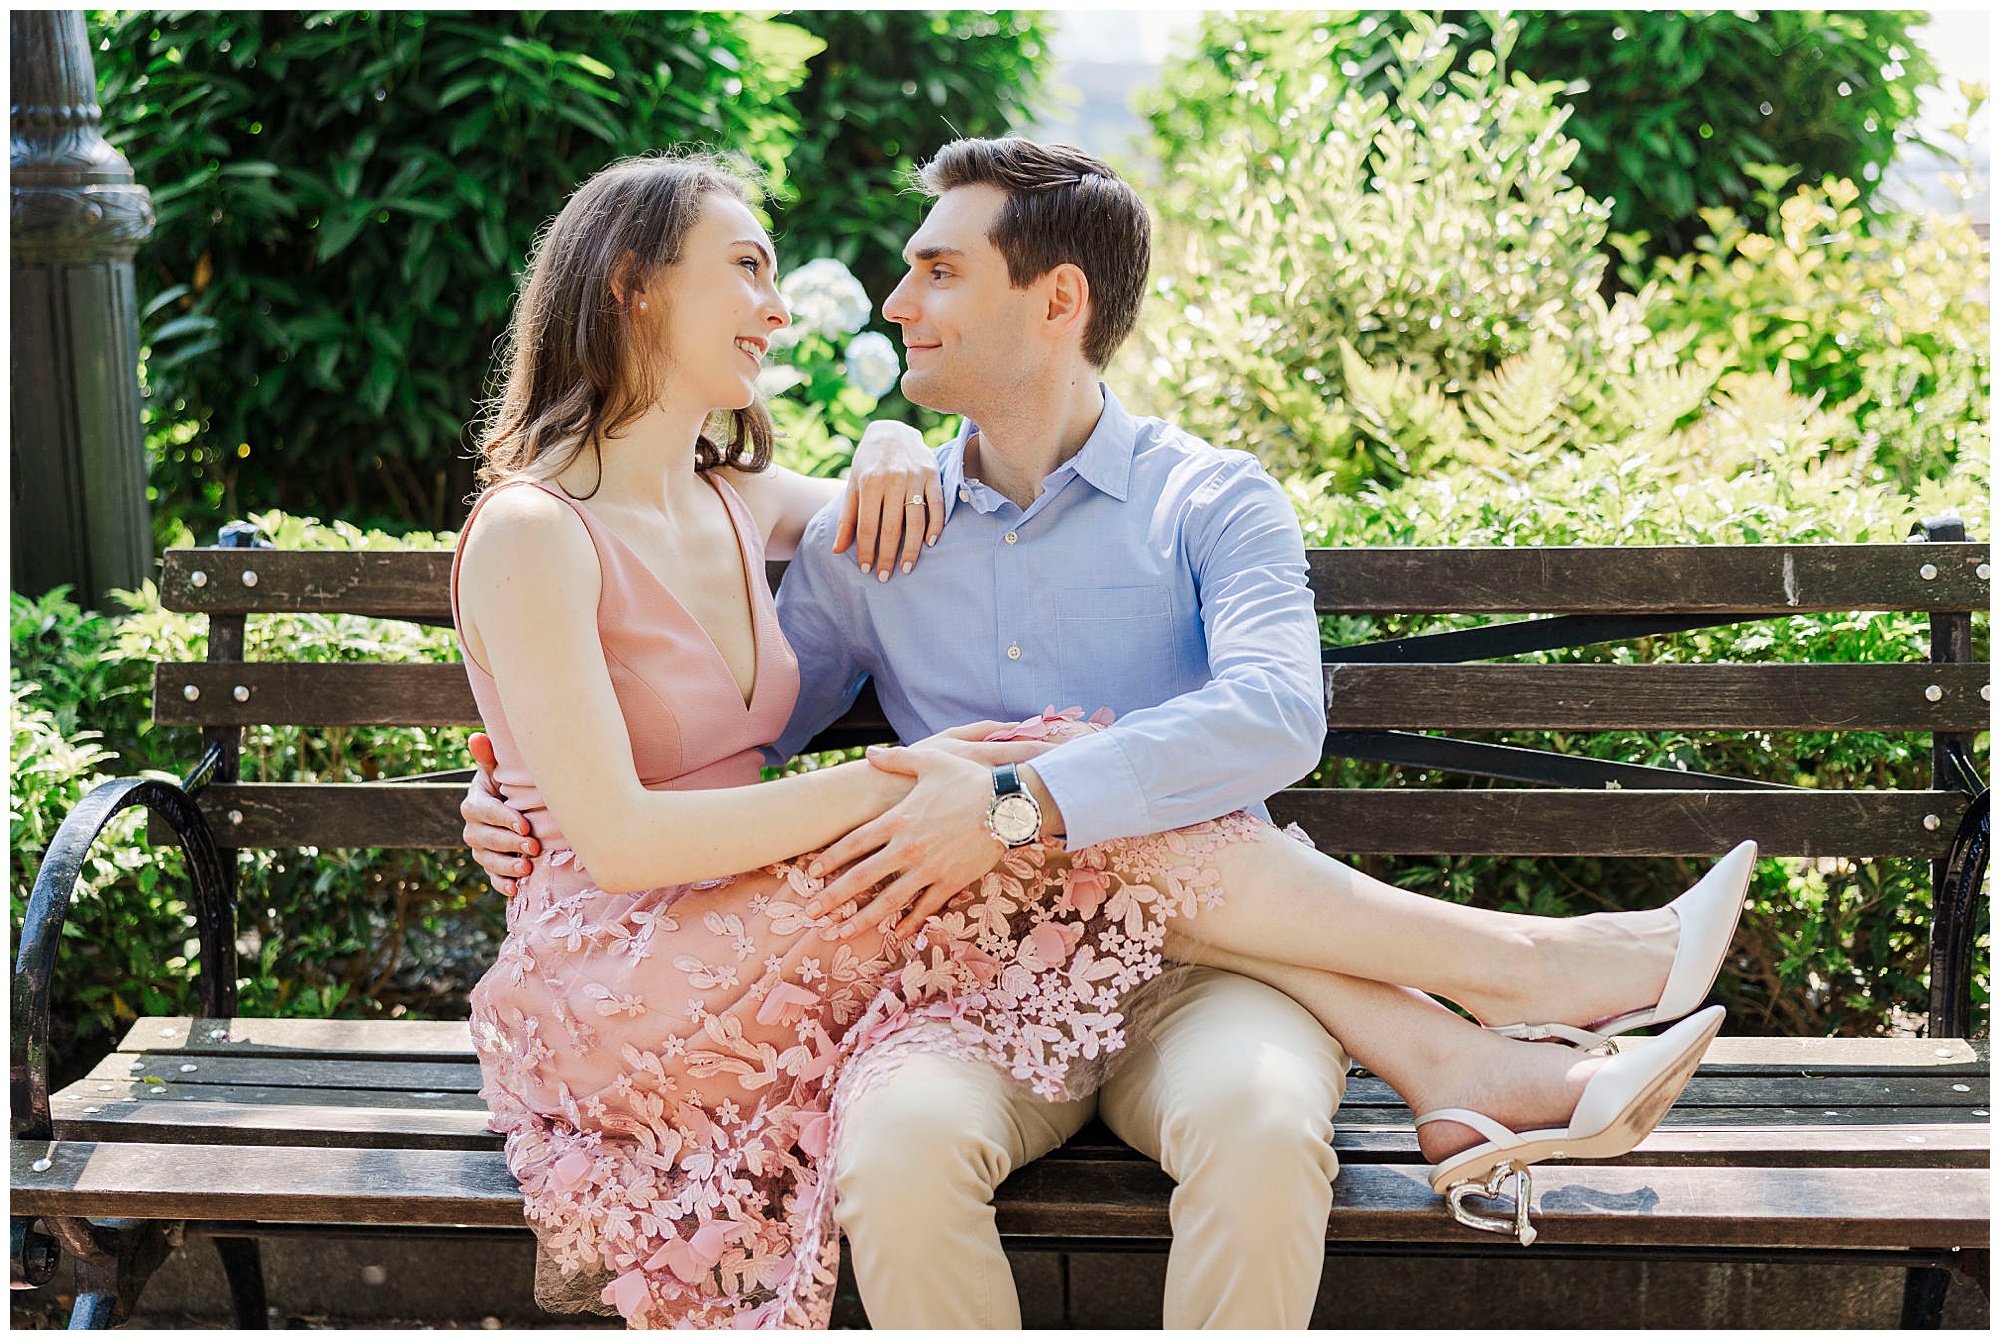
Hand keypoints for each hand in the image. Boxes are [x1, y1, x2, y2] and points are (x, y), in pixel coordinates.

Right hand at [461, 732, 538, 895]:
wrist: (517, 805)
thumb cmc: (510, 785)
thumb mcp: (500, 770)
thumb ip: (489, 757)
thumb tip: (476, 737)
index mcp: (474, 803)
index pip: (484, 812)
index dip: (503, 819)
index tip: (525, 825)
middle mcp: (473, 828)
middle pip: (486, 839)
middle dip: (509, 843)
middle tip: (534, 847)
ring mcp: (481, 849)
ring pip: (489, 860)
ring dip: (507, 865)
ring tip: (527, 868)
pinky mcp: (491, 866)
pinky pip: (493, 878)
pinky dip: (503, 884)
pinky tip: (515, 889)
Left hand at [804, 738, 1051, 941]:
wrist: (1008, 803)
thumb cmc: (969, 779)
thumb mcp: (930, 760)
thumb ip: (896, 759)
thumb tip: (870, 753)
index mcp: (898, 819)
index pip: (854, 843)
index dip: (830, 859)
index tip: (811, 873)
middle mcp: (907, 848)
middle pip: (862, 878)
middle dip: (833, 897)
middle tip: (811, 913)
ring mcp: (929, 869)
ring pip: (888, 900)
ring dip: (862, 919)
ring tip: (841, 932)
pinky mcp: (951, 882)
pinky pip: (925, 907)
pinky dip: (910, 922)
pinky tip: (895, 935)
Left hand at [833, 419, 942, 580]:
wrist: (893, 431)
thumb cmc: (869, 461)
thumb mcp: (853, 484)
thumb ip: (847, 517)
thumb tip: (837, 550)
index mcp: (869, 482)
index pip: (868, 526)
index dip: (867, 551)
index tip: (867, 570)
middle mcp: (893, 480)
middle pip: (892, 528)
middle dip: (888, 556)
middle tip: (886, 577)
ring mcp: (915, 477)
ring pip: (916, 521)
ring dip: (912, 549)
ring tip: (907, 568)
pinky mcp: (933, 475)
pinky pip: (937, 506)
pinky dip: (935, 526)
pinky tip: (929, 543)